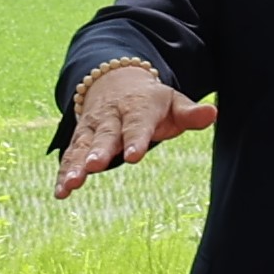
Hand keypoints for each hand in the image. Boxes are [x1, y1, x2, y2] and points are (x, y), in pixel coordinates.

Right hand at [54, 61, 212, 195]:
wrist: (115, 81)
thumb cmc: (151, 101)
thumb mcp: (172, 102)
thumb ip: (190, 113)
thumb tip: (213, 113)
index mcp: (137, 109)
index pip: (137, 125)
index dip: (135, 140)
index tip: (134, 156)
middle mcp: (111, 118)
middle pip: (105, 136)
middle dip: (98, 151)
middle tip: (93, 166)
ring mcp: (93, 129)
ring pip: (82, 147)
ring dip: (75, 165)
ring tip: (70, 185)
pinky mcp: (80, 139)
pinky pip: (69, 156)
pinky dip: (63, 173)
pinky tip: (60, 193)